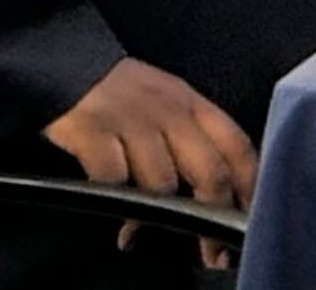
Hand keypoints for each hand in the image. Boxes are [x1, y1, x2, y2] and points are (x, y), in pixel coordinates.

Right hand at [43, 57, 258, 268]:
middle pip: (210, 172)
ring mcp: (132, 120)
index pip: (238, 147)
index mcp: (192, 103)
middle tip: (211, 251)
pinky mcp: (94, 132)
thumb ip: (194, 135)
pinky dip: (118, 204)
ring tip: (143, 228)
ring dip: (157, 214)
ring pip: (163, 182)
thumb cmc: (121, 91)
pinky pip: (115, 180)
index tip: (249, 219)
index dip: (249, 188)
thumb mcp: (169, 100)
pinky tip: (116, 212)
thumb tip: (220, 189)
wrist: (66, 64)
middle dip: (214, 216)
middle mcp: (169, 110)